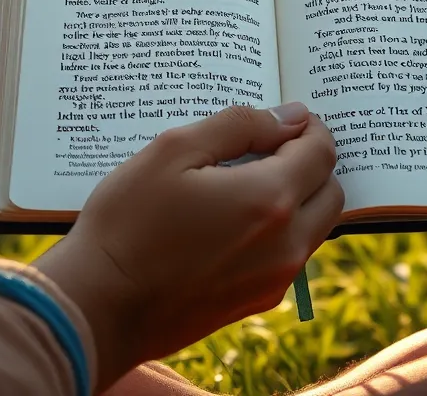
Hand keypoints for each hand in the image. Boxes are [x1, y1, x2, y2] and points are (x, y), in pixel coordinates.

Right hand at [34, 103, 342, 381]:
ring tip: (248, 176)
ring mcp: (274, 280)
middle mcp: (286, 245)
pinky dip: (280, 227)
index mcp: (271, 200)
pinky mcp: (255, 302)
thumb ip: (240, 125)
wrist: (96, 309)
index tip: (288, 116)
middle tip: (270, 143)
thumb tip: (289, 117)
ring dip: (299, 195)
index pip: (321, 152)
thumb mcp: (175, 149)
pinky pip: (289, 254)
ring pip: (315, 226)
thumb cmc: (128, 223)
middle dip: (311, 161)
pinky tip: (234, 216)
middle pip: (330, 190)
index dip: (311, 126)